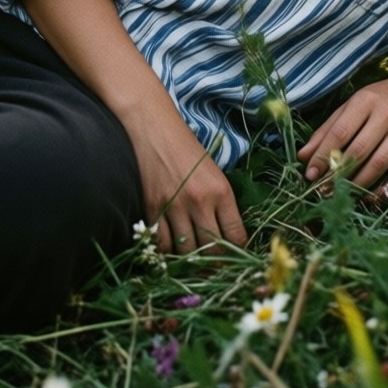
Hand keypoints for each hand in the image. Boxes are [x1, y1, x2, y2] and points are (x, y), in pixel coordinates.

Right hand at [19, 0, 246, 253]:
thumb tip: (226, 236)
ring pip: (185, 251)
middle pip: (211, 250)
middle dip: (213, 262)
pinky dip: (164, 249)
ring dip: (187, 257)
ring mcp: (173, 206)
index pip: (236, 236)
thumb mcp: (211, 169)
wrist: (150, 123)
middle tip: (211, 264)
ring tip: (188, 254)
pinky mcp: (150, 207)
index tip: (233, 256)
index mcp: (221, 190)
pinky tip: (167, 244)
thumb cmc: (184, 145)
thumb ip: (220, 201)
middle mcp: (200, 201)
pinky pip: (160, 244)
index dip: (237, 252)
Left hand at [298, 69, 387, 195]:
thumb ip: (327, 129)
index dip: (323, 155)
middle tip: (323, 190)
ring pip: (379, 163)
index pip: (340, 132)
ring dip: (359, 183)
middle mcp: (386, 115)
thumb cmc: (379, 98)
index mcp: (365, 101)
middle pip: (359, 150)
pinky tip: (372, 198)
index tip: (310, 173)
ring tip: (343, 195)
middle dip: (339, 173)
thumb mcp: (351, 105)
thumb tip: (303, 156)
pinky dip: (387, 189)